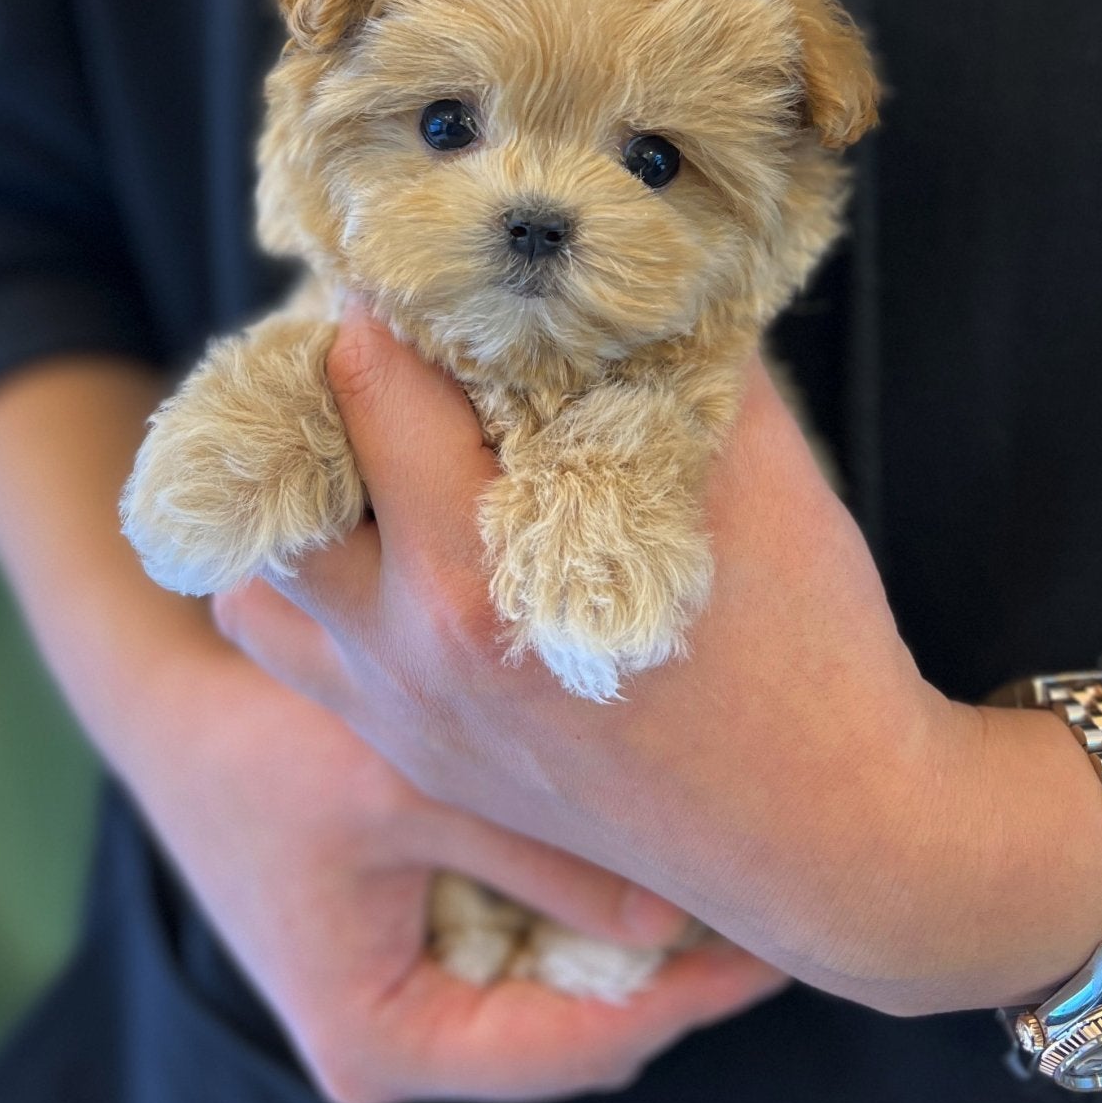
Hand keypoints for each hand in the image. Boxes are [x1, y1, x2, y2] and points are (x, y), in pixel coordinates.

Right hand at [126, 636, 786, 1102]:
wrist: (175, 712)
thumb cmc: (267, 748)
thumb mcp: (404, 792)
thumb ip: (540, 859)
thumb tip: (685, 917)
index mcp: (385, 1043)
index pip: (572, 1048)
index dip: (682, 1002)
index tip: (773, 947)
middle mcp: (401, 1044)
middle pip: (578, 1031)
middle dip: (671, 973)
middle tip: (775, 901)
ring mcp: (411, 1000)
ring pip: (564, 989)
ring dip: (637, 935)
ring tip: (734, 872)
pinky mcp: (421, 946)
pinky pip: (533, 942)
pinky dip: (586, 899)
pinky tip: (650, 843)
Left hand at [212, 310, 1101, 1018]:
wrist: (835, 843)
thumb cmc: (809, 651)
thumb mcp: (754, 469)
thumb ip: (668, 357)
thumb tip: (616, 275)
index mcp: (473, 577)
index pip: (367, 387)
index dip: (386, 301)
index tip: (412, 259)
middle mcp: (408, 655)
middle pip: (281, 480)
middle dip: (318, 394)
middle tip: (379, 346)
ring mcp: (403, 722)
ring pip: (266, 584)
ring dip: (296, 503)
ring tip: (364, 451)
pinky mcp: (421, 763)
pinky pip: (306, 661)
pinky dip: (319, 592)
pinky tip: (390, 554)